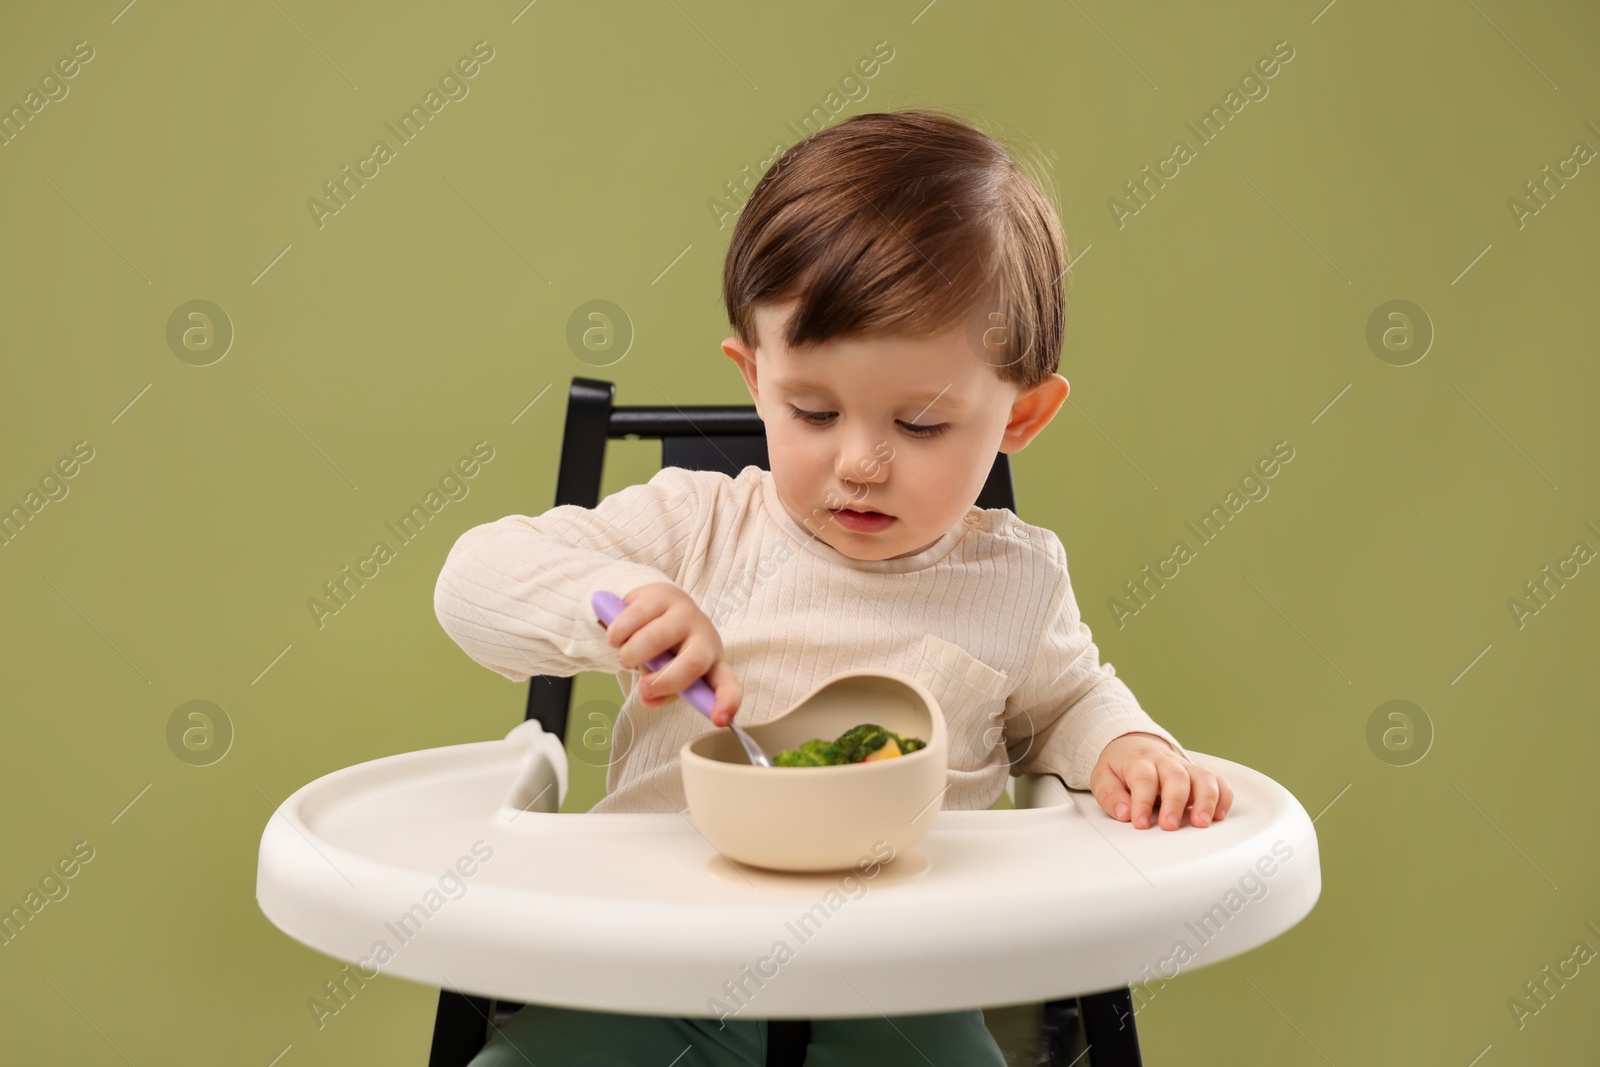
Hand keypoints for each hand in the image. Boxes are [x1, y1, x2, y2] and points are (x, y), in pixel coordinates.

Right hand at [601, 582, 742, 726]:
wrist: (654, 606)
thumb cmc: (666, 649)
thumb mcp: (665, 675)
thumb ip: (660, 692)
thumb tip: (648, 697)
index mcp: (712, 663)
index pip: (728, 685)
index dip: (726, 702)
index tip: (719, 719)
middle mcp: (704, 636)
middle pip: (693, 663)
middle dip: (663, 680)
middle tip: (642, 685)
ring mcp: (685, 612)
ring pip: (657, 638)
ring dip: (631, 654)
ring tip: (624, 656)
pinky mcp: (663, 593)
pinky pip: (635, 617)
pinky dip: (619, 633)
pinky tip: (617, 636)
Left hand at [1090, 732, 1232, 829]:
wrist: (1133, 744)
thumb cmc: (1120, 766)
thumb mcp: (1103, 778)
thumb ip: (1110, 795)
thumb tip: (1124, 812)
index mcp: (1139, 761)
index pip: (1143, 778)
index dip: (1142, 801)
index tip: (1140, 822)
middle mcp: (1165, 762)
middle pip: (1176, 776)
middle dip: (1175, 802)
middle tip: (1170, 825)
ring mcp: (1185, 767)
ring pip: (1203, 776)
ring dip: (1206, 799)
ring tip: (1201, 822)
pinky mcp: (1199, 775)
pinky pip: (1218, 781)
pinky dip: (1223, 797)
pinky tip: (1219, 815)